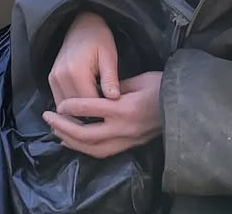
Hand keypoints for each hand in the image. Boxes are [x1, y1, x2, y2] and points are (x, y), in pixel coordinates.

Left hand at [42, 72, 162, 157]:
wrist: (184, 106)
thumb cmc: (163, 86)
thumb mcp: (139, 79)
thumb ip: (116, 87)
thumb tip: (98, 91)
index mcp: (124, 107)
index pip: (90, 108)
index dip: (71, 107)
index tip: (58, 104)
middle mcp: (122, 127)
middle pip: (85, 134)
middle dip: (63, 127)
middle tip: (47, 118)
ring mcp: (126, 140)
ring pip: (91, 148)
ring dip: (71, 141)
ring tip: (56, 132)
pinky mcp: (130, 146)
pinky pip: (102, 152)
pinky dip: (85, 148)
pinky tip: (75, 142)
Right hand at [48, 12, 119, 107]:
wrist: (82, 24)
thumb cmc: (99, 38)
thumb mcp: (109, 56)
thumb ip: (110, 78)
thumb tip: (114, 99)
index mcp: (76, 72)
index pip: (87, 104)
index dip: (101, 111)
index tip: (113, 113)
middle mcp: (60, 77)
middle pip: (74, 109)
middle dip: (90, 114)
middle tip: (106, 114)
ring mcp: (53, 78)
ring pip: (65, 107)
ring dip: (79, 111)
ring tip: (96, 108)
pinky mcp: (51, 79)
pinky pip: (60, 100)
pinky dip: (71, 105)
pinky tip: (86, 101)